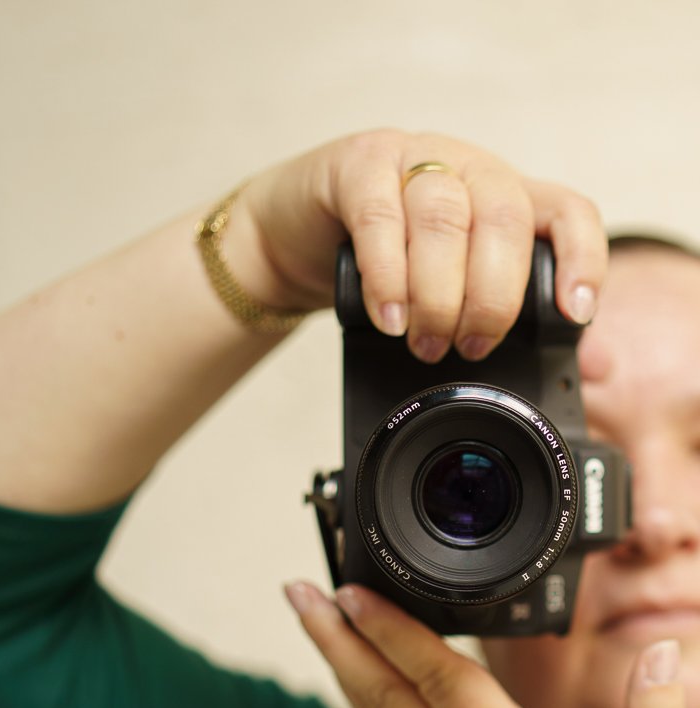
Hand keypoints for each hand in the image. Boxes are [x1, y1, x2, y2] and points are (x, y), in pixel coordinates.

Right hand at [228, 130, 607, 359]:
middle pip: (504, 219)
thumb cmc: (381, 268)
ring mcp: (412, 159)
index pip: (567, 211)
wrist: (296, 237)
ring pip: (444, 218)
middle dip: (492, 298)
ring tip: (424, 342)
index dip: (582, 259)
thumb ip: (511, 322)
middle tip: (469, 347)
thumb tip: (593, 365)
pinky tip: (387, 318)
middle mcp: (468, 169)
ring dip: (437, 295)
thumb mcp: (450, 295)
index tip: (574, 314)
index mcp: (505, 198)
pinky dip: (387, 278)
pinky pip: (380, 217)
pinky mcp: (357, 166)